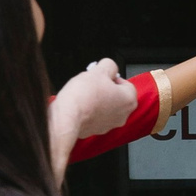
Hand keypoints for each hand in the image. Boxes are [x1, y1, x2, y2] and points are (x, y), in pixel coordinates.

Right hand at [48, 59, 137, 177]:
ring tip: (84, 93)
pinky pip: (95, 116)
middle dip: (104, 88)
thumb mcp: (99, 70)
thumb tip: (109, 67)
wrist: (66, 118)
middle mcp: (123, 115)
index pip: (126, 83)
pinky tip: (80, 104)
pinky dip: (89, 110)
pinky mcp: (95, 130)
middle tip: (92, 83)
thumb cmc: (83, 96)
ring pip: (105, 106)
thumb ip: (109, 65)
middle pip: (116, 96)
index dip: (112, 77)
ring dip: (97, 99)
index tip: (102, 75)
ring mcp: (109, 125)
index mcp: (129, 101)